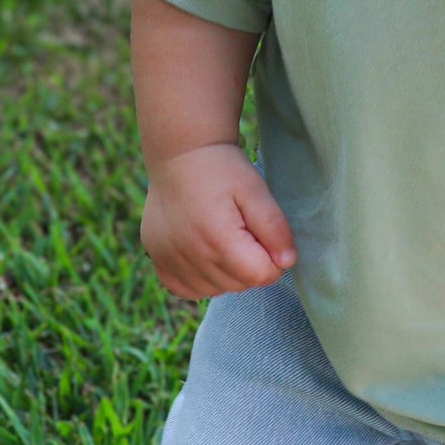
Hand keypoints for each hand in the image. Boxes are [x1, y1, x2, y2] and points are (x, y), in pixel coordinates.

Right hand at [140, 142, 296, 300]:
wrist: (179, 155)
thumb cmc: (222, 169)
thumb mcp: (255, 190)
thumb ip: (274, 227)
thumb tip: (287, 262)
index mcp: (218, 239)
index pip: (261, 276)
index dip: (273, 258)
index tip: (264, 234)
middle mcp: (190, 256)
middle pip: (239, 285)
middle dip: (250, 264)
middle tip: (243, 229)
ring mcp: (169, 260)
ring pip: (215, 289)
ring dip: (227, 272)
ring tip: (223, 237)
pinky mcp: (157, 260)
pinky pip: (186, 289)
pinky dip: (201, 278)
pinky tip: (204, 251)